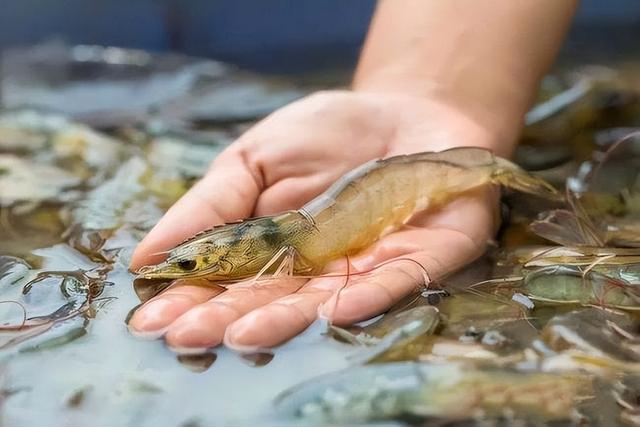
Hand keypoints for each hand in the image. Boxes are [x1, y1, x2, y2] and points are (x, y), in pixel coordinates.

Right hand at [128, 90, 501, 351]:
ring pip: (324, 301)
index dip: (191, 301)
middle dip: (228, 320)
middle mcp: (317, 271)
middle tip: (187, 338)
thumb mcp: (255, 158)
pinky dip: (367, 295)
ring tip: (243, 335)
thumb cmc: (324, 135)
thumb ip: (211, 205)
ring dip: (285, 319)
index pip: (226, 283)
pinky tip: (334, 310)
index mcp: (273, 251)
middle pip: (270, 300)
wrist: (403, 111)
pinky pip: (396, 281)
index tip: (152, 320)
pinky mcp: (421, 257)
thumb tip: (148, 255)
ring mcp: (368, 268)